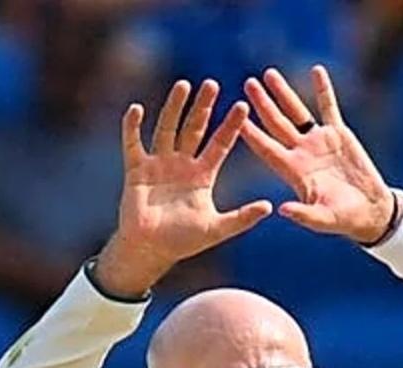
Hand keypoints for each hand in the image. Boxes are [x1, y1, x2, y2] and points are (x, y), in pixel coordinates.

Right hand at [97, 79, 274, 296]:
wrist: (152, 249)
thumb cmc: (184, 240)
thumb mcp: (218, 228)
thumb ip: (242, 218)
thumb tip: (269, 207)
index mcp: (203, 175)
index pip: (220, 144)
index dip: (231, 126)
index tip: (243, 105)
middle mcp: (182, 163)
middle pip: (194, 128)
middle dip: (203, 107)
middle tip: (212, 84)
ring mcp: (159, 164)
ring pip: (167, 128)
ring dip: (174, 107)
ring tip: (183, 85)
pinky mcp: (137, 169)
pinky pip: (134, 144)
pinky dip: (133, 127)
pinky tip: (137, 109)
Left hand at [240, 65, 396, 242]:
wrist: (369, 210)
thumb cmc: (343, 219)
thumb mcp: (323, 219)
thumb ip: (304, 214)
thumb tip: (282, 210)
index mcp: (293, 171)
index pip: (266, 148)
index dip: (251, 133)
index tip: (236, 117)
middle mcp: (301, 152)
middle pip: (276, 124)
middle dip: (262, 104)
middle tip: (248, 84)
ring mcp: (319, 141)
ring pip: (297, 112)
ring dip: (284, 93)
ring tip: (269, 73)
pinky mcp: (339, 135)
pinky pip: (328, 107)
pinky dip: (323, 90)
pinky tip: (317, 70)